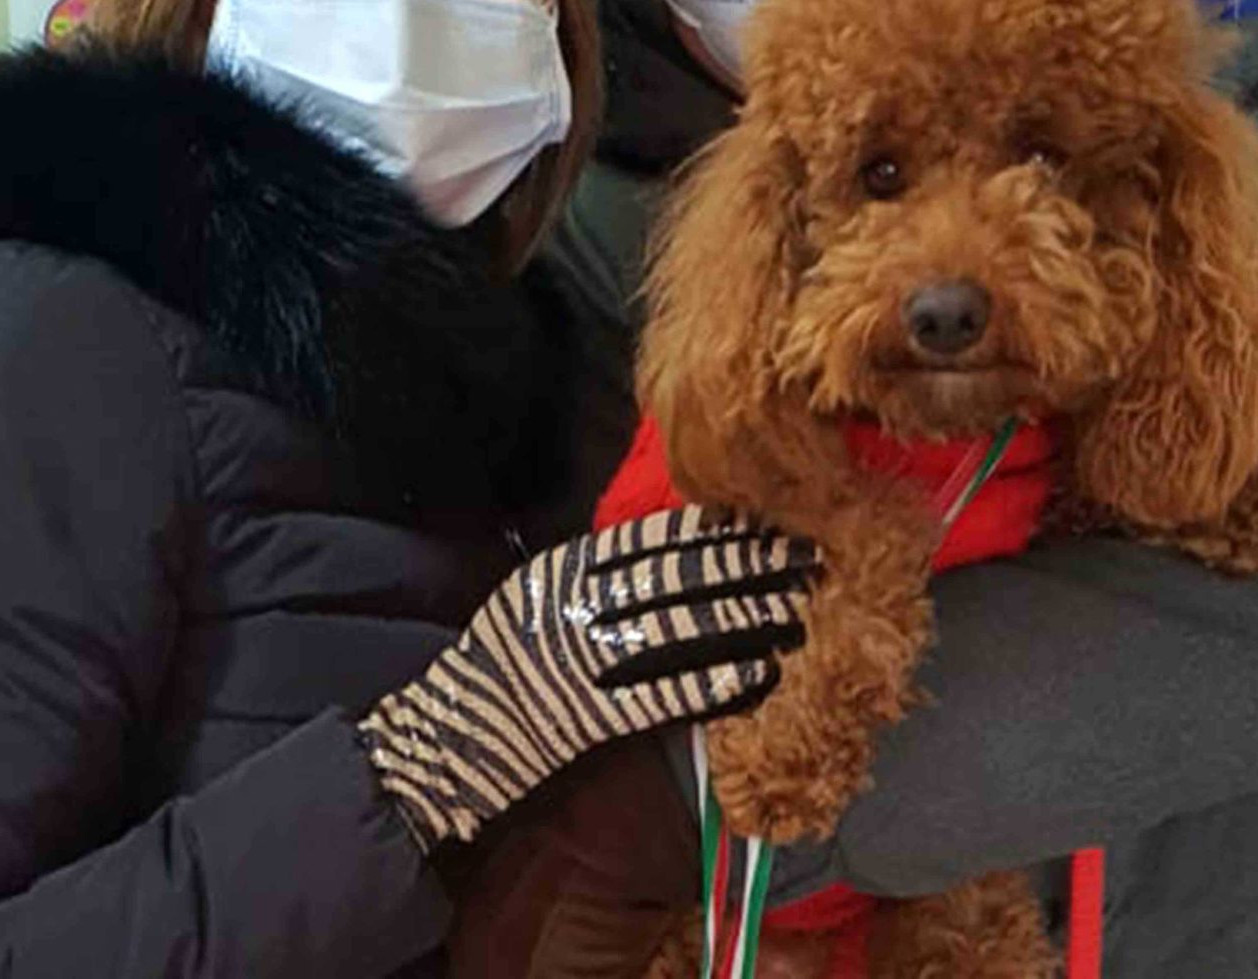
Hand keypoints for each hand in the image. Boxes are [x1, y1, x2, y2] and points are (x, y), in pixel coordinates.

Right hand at [357, 506, 812, 850]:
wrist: (448, 735)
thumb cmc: (501, 668)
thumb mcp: (538, 599)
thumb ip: (597, 577)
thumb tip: (677, 552)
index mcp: (562, 570)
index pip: (655, 541)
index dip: (721, 530)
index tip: (774, 523)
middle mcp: (571, 604)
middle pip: (679, 577)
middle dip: (751, 567)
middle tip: (809, 560)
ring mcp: (578, 658)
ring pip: (680, 628)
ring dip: (748, 619)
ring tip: (801, 613)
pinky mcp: (586, 713)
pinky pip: (662, 691)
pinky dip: (714, 680)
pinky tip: (760, 672)